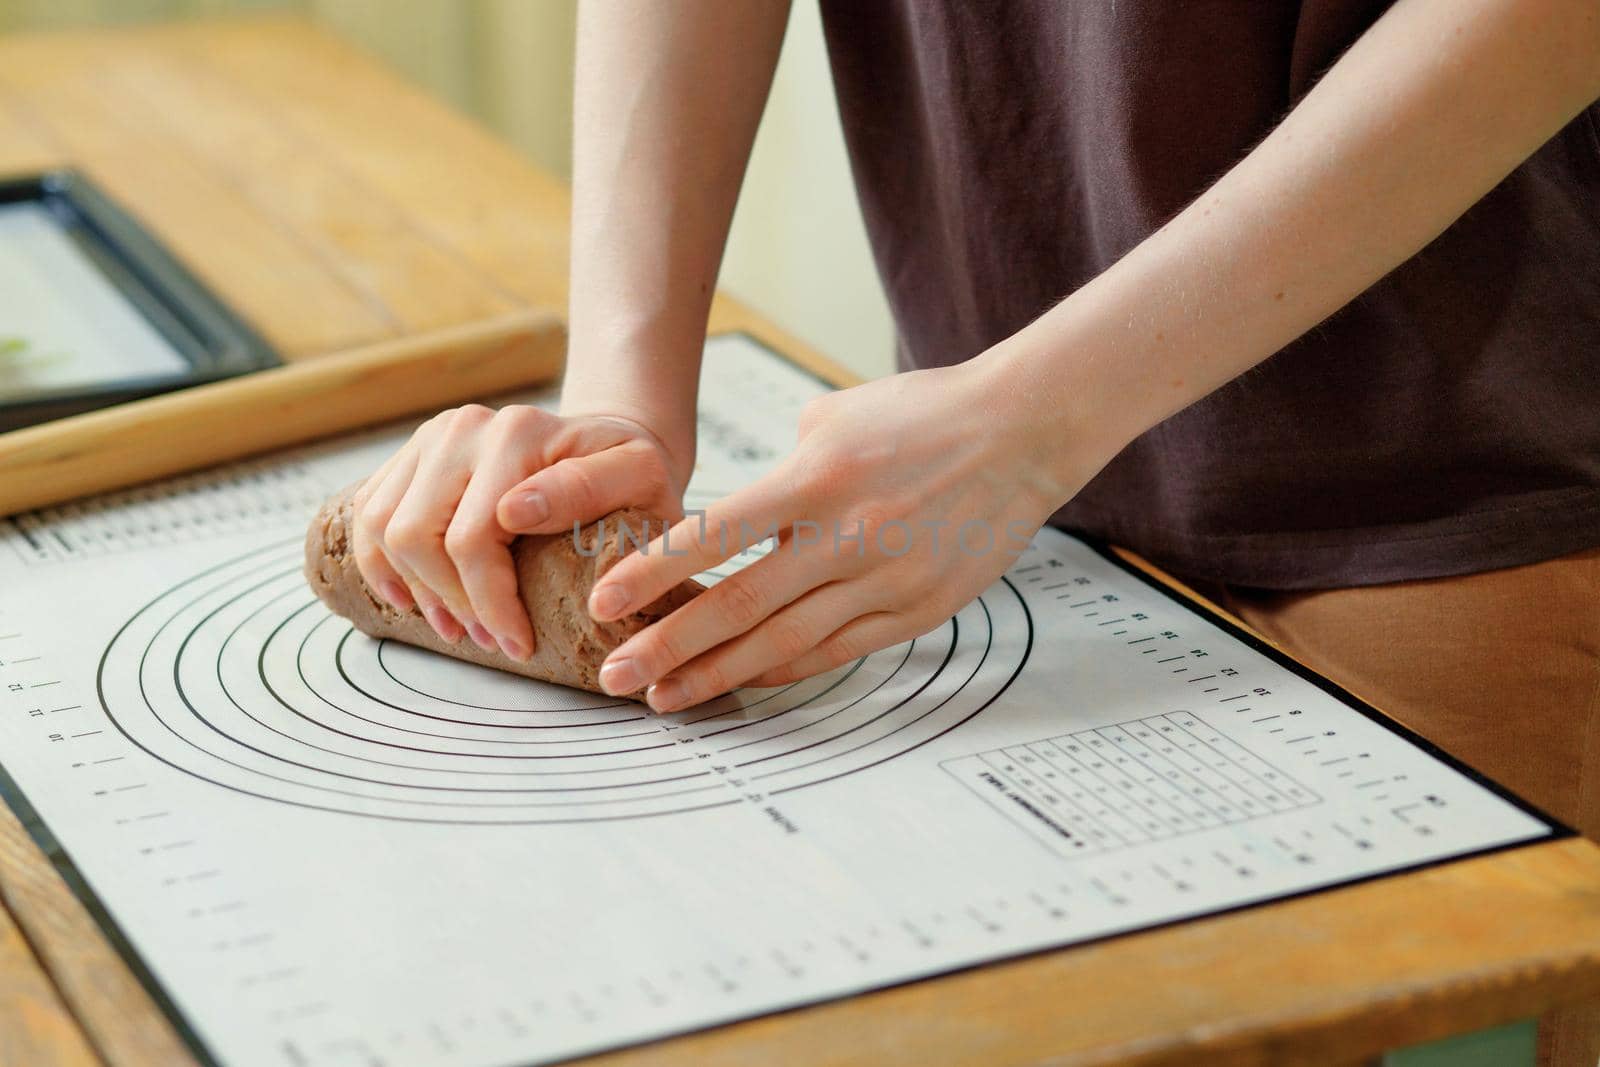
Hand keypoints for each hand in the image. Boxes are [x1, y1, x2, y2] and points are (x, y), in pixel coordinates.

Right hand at [350, 405, 687, 659]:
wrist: (605, 443)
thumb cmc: (630, 473)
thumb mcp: (639, 478)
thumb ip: (588, 489)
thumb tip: (512, 512)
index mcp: (518, 433)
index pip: (474, 539)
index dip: (491, 605)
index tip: (520, 646)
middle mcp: (465, 427)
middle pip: (418, 537)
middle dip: (453, 603)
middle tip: (495, 641)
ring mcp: (432, 438)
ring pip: (384, 530)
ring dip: (416, 590)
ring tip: (459, 627)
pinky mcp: (412, 455)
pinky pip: (369, 516)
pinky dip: (382, 566)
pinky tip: (414, 599)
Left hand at [586, 357, 1101, 711]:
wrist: (1022, 431)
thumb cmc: (922, 414)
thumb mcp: (833, 418)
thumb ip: (780, 474)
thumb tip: (739, 525)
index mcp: (816, 480)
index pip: (715, 536)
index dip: (654, 576)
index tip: (605, 604)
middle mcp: (846, 537)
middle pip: (741, 606)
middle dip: (670, 647)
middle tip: (616, 676)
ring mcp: (885, 581)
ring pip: (786, 644)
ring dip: (718, 675)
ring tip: (664, 698)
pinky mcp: (916, 610)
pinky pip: (836, 651)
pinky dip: (782, 670)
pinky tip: (741, 683)